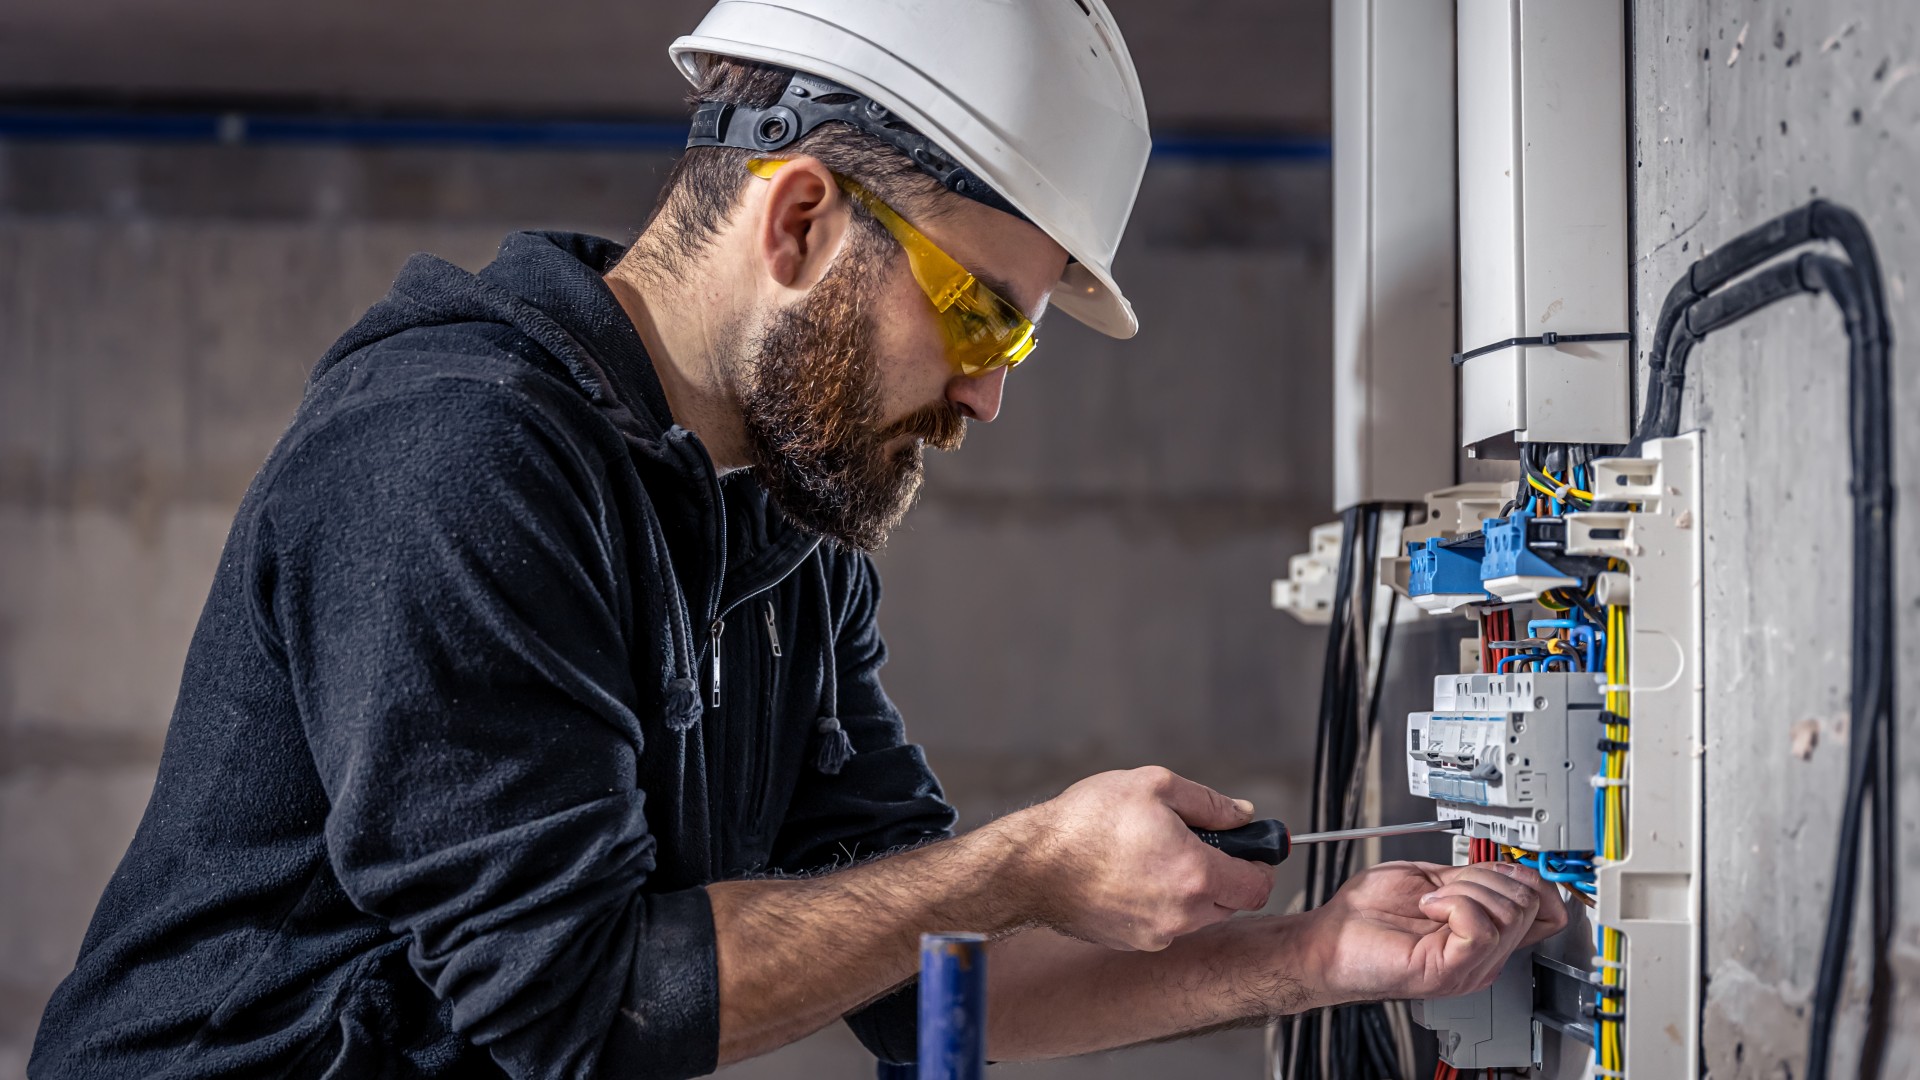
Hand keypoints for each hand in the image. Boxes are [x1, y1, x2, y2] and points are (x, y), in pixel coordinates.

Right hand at [1007, 767, 1275, 951]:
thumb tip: (1243, 814)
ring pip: (1198, 916)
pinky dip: (1160, 904)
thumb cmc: (1087, 821)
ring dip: (1192, 890)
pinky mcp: (1132, 942)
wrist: (1031, 866)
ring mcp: (1156, 934)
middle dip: (1224, 874)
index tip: (1247, 847)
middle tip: (1194, 843)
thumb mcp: (1154, 786)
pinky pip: (1165, 925)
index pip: (1258, 885)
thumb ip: (1209, 802)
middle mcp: (1182, 914)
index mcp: (1196, 874)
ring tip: (1154, 856)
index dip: (1260, 863)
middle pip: (1231, 903)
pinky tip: (1130, 875)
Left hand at [1298, 860, 1567, 1004]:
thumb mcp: (1432, 882)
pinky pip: (1481, 929)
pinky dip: (1454, 904)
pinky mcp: (1450, 970)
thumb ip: (1472, 878)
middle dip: (1486, 877)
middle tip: (1446, 887)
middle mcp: (1484, 955)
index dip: (1534, 881)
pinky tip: (1428, 908)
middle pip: (1528, 903)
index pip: (1546, 912)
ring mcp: (1470, 966)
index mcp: (1484, 934)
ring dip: (1465, 889)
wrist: (1329, 938)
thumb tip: (1510, 868)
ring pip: (1508, 913)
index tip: (1504, 868)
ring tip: (1431, 901)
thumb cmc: (1366, 915)